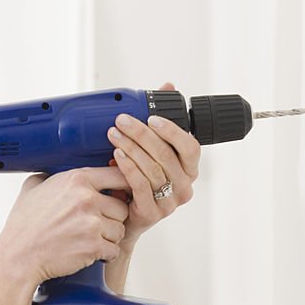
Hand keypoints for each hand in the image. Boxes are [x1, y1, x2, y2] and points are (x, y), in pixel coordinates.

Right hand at [0, 166, 130, 285]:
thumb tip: (57, 169)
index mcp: (76, 180)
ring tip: (90, 240)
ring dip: (109, 237)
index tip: (121, 194)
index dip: (122, 186)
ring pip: (120, 230)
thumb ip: (51, 175)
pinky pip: (114, 250)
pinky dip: (105, 254)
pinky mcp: (93, 246)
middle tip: (96, 226)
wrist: (18, 257)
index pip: (117, 175)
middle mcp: (87, 199)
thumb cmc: (23, 227)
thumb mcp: (32, 188)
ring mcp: (92, 223)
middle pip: (122, 207)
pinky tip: (90, 252)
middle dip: (112, 218)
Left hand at [106, 82, 200, 253]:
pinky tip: (116, 156)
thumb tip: (169, 85)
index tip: (151, 118)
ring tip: (113, 134)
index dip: (172, 131)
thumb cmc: (139, 181)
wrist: (122, 218)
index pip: (190, 147)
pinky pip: (140, 186)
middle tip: (121, 121)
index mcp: (189, 169)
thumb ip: (161, 121)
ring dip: (131, 148)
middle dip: (141, 135)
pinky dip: (127, 168)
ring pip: (152, 169)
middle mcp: (184, 186)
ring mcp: (170, 202)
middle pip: (166, 155)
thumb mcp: (151, 151)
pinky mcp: (152, 213)